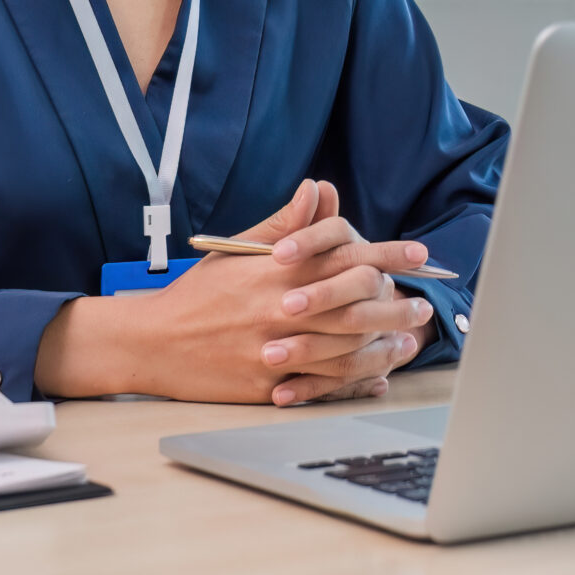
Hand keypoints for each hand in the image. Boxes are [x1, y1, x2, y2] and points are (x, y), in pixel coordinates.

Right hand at [31, 179, 435, 406]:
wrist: (153, 344)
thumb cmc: (198, 294)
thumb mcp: (238, 250)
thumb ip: (284, 223)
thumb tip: (317, 190)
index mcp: (276, 270)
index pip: (343, 255)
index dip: (386, 254)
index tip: (417, 255)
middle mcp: (280, 307)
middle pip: (355, 305)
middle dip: (395, 304)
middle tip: (421, 305)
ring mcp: (275, 348)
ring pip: (345, 347)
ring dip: (383, 344)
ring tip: (408, 341)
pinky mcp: (268, 383)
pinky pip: (321, 384)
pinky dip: (354, 381)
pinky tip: (376, 376)